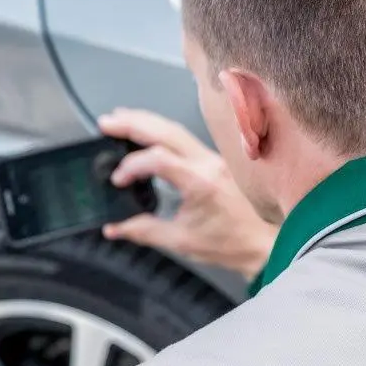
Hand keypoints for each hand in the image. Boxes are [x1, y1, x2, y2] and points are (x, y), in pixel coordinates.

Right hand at [99, 109, 276, 279]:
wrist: (257, 245)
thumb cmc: (228, 244)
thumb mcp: (180, 241)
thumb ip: (144, 231)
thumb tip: (115, 228)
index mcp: (201, 183)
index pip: (159, 159)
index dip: (133, 166)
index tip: (118, 180)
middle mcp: (208, 164)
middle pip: (167, 131)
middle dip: (134, 123)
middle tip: (107, 123)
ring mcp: (212, 159)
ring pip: (176, 129)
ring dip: (146, 122)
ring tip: (120, 120)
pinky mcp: (213, 161)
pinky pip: (184, 138)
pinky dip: (161, 131)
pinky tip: (146, 132)